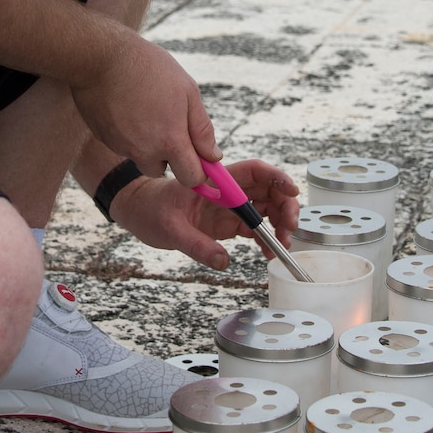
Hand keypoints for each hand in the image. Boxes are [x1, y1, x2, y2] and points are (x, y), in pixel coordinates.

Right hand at [70, 32, 218, 188]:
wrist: (101, 58)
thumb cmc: (149, 69)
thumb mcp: (187, 91)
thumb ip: (202, 129)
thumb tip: (213, 155)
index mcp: (170, 141)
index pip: (191, 178)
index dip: (199, 169)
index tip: (200, 155)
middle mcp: (144, 151)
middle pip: (162, 170)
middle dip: (169, 156)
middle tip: (169, 123)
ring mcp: (121, 147)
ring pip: (141, 156)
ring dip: (147, 143)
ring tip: (146, 108)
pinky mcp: (105, 139)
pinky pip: (123, 145)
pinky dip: (129, 132)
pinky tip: (128, 106)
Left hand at [108, 159, 300, 270]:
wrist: (140, 212)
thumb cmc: (151, 210)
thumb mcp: (169, 229)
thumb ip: (196, 245)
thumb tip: (222, 261)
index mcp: (216, 182)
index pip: (254, 171)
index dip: (277, 177)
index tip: (292, 191)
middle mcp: (227, 191)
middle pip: (268, 190)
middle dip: (285, 206)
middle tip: (289, 229)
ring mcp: (229, 206)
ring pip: (266, 209)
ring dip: (280, 224)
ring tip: (282, 245)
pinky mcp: (227, 221)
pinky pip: (255, 227)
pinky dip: (266, 238)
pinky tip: (269, 252)